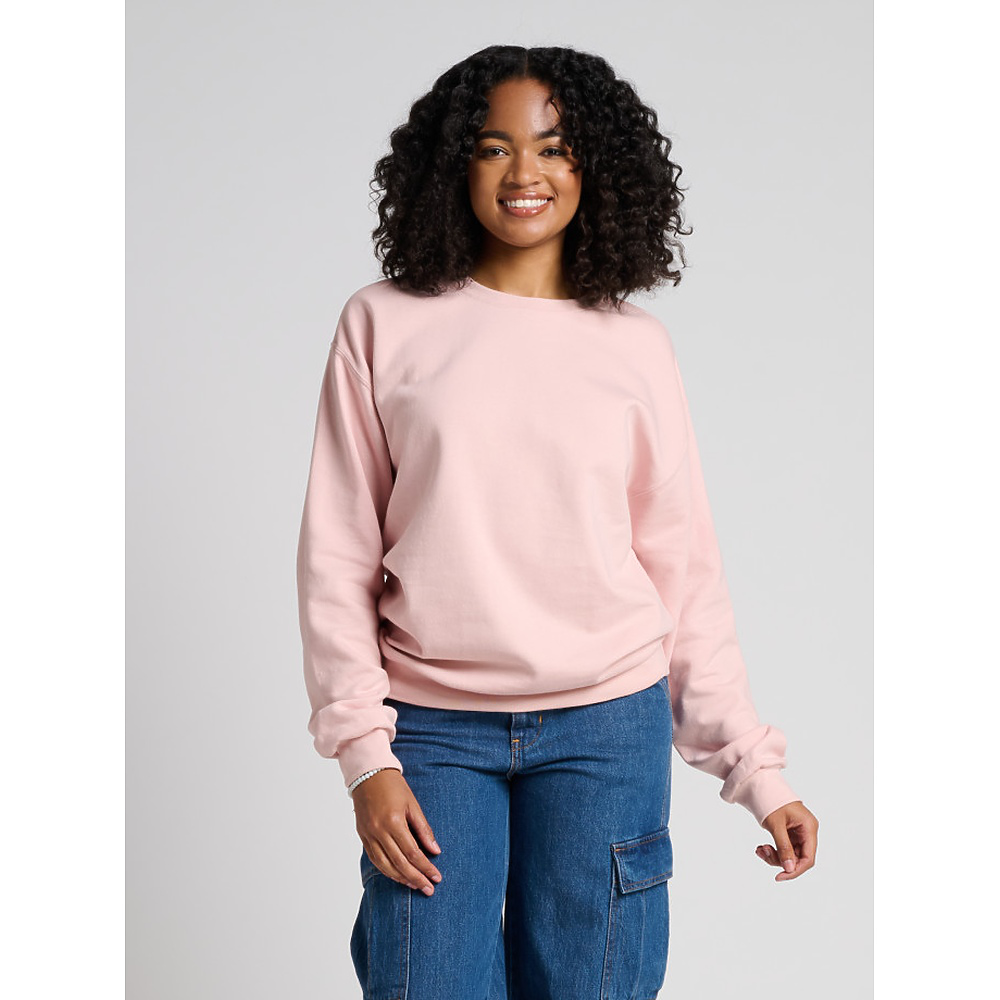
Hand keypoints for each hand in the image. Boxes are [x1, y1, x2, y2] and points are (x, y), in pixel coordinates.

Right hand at [351, 768, 443, 895]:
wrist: (368, 773)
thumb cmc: (393, 786)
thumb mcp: (412, 804)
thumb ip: (423, 829)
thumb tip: (435, 851)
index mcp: (394, 821)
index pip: (413, 853)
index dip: (426, 867)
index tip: (437, 877)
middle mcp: (379, 831)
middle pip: (400, 863)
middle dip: (416, 878)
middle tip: (429, 889)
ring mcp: (369, 835)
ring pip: (386, 866)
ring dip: (402, 879)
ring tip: (416, 886)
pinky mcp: (363, 837)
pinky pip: (375, 860)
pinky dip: (387, 871)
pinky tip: (398, 876)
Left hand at [756, 800, 817, 880]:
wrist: (762, 787)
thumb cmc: (771, 801)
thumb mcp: (776, 825)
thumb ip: (783, 847)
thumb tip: (789, 869)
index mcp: (809, 827)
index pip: (808, 858)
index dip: (795, 870)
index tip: (779, 876)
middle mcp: (807, 832)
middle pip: (799, 858)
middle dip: (780, 861)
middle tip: (762, 853)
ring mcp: (799, 834)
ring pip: (790, 856)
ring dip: (774, 857)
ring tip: (759, 849)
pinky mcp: (790, 834)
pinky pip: (784, 849)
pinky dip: (773, 851)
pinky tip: (761, 848)